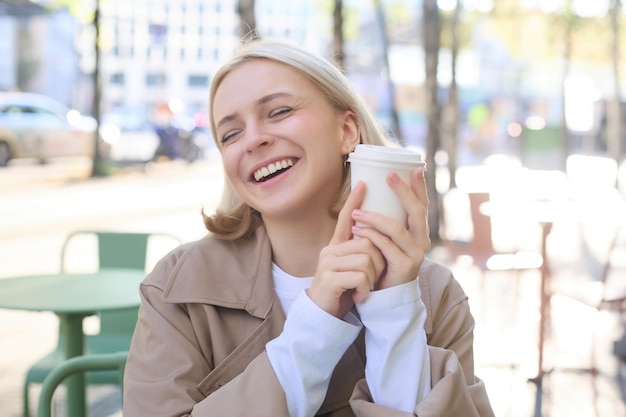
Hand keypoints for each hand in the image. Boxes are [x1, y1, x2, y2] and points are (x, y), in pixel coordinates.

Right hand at [308, 181, 385, 318]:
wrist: (322, 316)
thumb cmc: (341, 291)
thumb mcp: (351, 268)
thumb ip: (360, 252)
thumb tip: (376, 235)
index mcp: (336, 246)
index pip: (346, 217)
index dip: (354, 201)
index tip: (363, 182)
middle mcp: (330, 250)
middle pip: (367, 242)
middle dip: (378, 262)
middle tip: (373, 278)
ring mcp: (328, 263)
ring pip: (367, 259)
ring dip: (372, 277)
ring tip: (364, 288)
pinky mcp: (330, 278)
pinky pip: (361, 275)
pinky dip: (365, 288)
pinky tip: (359, 296)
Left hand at [350, 168, 429, 289]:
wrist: (386, 295)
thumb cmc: (383, 262)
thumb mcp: (386, 240)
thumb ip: (385, 223)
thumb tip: (372, 192)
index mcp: (419, 232)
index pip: (422, 205)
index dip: (420, 187)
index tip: (416, 167)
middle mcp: (422, 241)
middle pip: (417, 211)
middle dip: (403, 191)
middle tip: (389, 175)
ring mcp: (415, 255)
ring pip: (397, 229)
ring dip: (375, 217)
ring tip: (357, 211)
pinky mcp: (404, 267)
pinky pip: (386, 247)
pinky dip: (370, 236)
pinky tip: (357, 230)